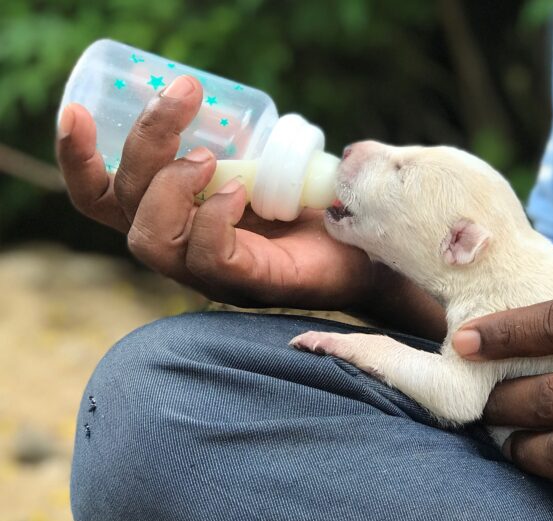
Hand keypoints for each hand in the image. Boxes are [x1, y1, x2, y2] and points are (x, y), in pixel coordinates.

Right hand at [56, 75, 371, 308]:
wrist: (368, 249)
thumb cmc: (312, 206)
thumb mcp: (265, 165)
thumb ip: (238, 143)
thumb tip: (220, 98)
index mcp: (175, 217)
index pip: (102, 197)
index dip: (77, 159)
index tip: (78, 112)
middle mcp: (181, 248)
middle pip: (124, 205)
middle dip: (144, 143)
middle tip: (182, 97)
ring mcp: (209, 273)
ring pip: (150, 237)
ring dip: (170, 184)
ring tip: (209, 158)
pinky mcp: (246, 283)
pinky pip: (207, 256)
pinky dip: (214, 217)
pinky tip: (240, 192)